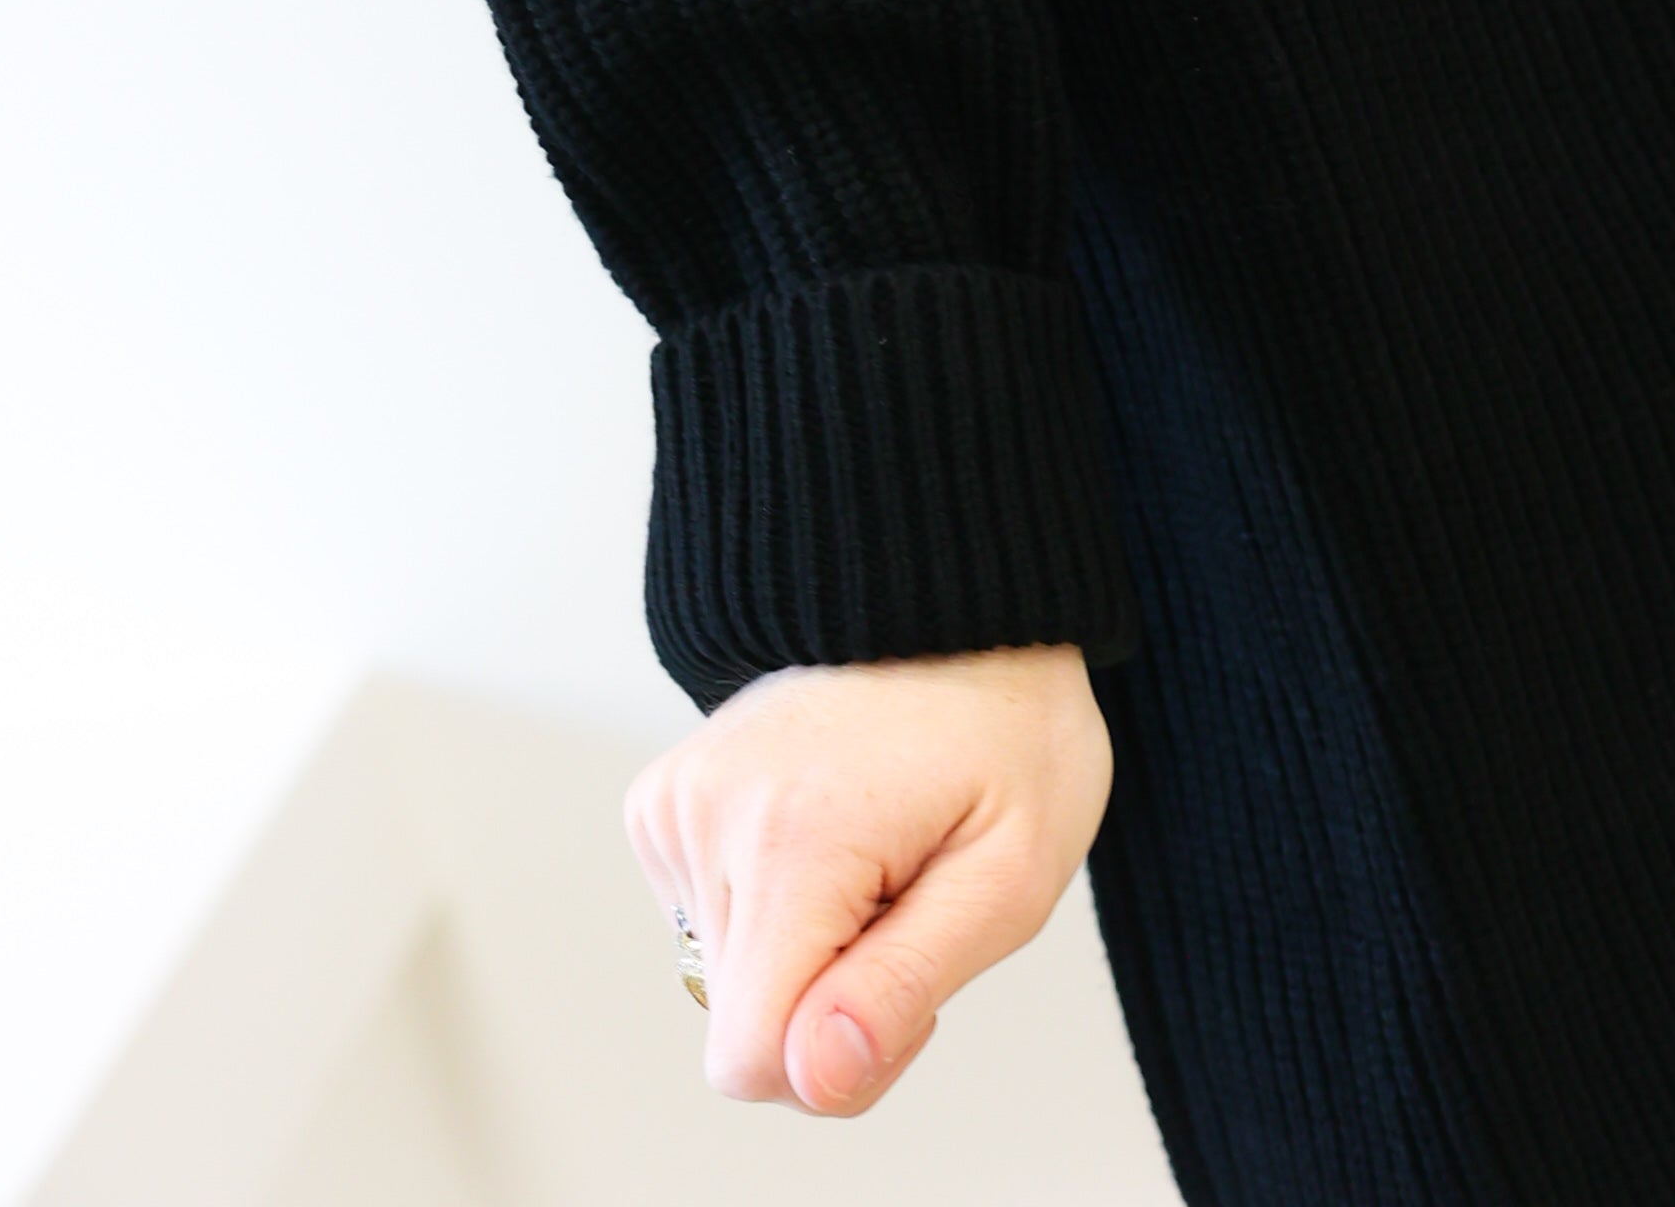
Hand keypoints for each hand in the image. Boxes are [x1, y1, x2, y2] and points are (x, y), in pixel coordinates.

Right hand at [623, 641, 1112, 1116]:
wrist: (956, 597)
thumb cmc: (1009, 731)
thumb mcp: (1011, 874)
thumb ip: (906, 985)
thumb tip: (813, 1076)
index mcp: (794, 841)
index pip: (751, 1059)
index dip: (839, 1060)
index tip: (906, 984)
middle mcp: (710, 814)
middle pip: (742, 1026)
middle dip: (830, 1001)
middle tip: (909, 902)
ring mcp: (677, 799)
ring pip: (723, 978)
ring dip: (806, 949)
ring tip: (877, 852)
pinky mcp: (663, 797)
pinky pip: (705, 921)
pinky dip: (770, 906)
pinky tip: (829, 831)